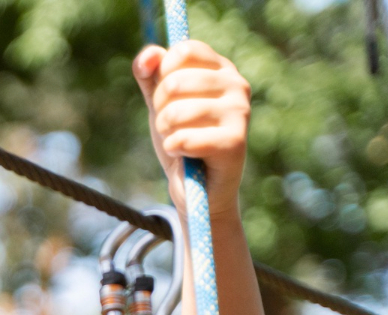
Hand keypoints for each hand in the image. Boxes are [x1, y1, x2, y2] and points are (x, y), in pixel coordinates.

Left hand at [134, 41, 250, 218]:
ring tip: (177, 141)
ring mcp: (240, 112)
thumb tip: (148, 55)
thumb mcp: (160, 104)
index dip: (162, 75)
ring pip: (176, 112)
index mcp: (221, 69)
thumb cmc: (181, 141)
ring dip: (165, 132)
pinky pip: (184, 138)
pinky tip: (184, 155)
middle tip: (170, 126)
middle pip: (174, 82)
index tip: (164, 97)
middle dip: (160, 110)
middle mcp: (237, 84)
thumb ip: (150, 75)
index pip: (184, 51)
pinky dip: (174, 149)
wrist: (198, 190)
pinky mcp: (235, 141)